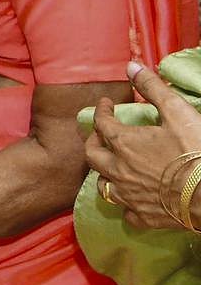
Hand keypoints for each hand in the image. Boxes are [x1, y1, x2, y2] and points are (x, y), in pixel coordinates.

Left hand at [86, 61, 200, 227]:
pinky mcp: (145, 217)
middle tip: (101, 134)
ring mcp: (130, 197)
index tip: (107, 104)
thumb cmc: (196, 150)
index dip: (102, 110)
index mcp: (124, 143)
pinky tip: (131, 198)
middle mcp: (119, 171)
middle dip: (94, 141)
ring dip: (104, 174)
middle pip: (92, 155)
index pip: (101, 123)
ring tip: (111, 166)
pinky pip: (125, 212)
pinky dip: (125, 203)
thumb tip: (131, 66)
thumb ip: (152, 87)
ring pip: (104, 186)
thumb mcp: (177, 111)